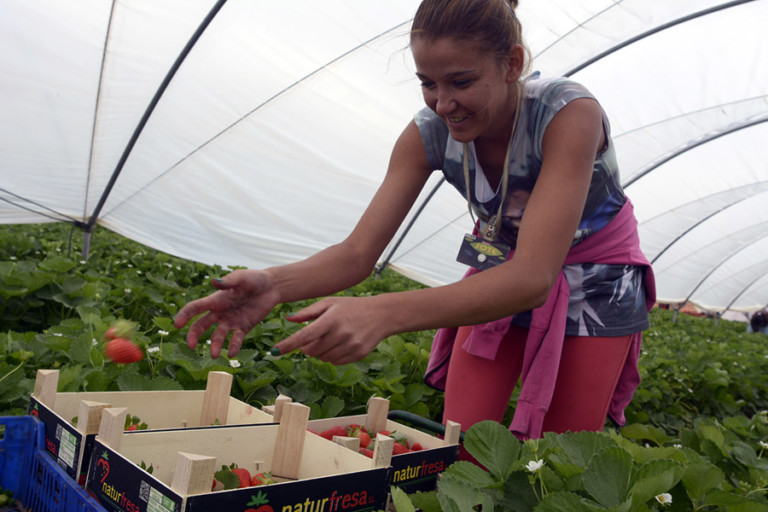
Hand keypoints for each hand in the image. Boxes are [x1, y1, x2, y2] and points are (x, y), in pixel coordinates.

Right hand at [173, 269, 279, 357]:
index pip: (195, 308)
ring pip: (218, 336)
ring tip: (215, 355)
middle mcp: (220, 312)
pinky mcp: (243, 327)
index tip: (177, 325)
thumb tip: (214, 282)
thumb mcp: (241, 278)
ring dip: (215, 345)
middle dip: (194, 335)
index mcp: (215, 299)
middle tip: (191, 346)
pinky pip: (236, 339)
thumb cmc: (254, 279)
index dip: (185, 315)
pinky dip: (233, 346)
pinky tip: (232, 353)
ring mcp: (231, 321)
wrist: (272, 287)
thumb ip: (229, 282)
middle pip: (201, 325)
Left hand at [273, 296, 387, 364]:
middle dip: (306, 348)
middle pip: (312, 351)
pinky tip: (340, 344)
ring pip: (323, 358)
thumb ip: (309, 312)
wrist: (381, 314)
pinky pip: (336, 362)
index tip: (274, 351)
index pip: (305, 335)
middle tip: (311, 339)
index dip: (288, 344)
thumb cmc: (351, 307)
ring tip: (329, 339)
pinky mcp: (358, 354)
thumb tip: (289, 318)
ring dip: (320, 352)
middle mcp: (340, 333)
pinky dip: (332, 356)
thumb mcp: (330, 303)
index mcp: (331, 319)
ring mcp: (350, 345)